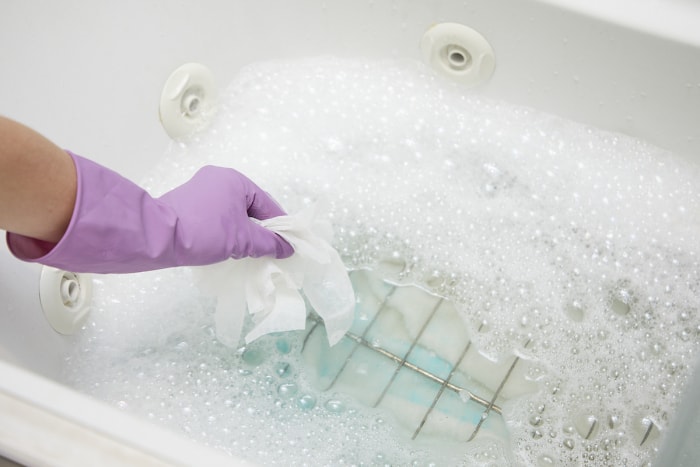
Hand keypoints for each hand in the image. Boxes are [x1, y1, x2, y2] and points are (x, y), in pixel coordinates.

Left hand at [158, 166, 293, 260]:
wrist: (158, 238)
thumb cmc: (205, 232)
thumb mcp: (243, 240)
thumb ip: (269, 243)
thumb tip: (287, 248)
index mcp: (234, 180)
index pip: (266, 203)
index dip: (279, 224)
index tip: (287, 243)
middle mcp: (218, 178)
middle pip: (249, 206)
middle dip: (260, 228)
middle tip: (269, 249)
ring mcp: (200, 189)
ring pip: (232, 211)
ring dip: (243, 230)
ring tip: (249, 251)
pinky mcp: (188, 202)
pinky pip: (217, 215)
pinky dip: (226, 229)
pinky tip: (228, 246)